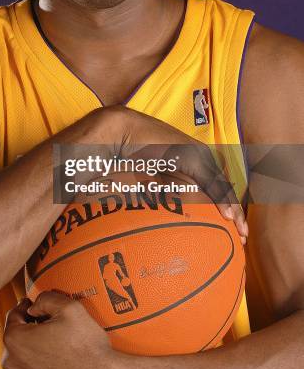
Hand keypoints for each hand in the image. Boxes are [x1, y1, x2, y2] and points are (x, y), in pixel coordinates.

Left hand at [2, 293, 114, 368]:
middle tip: (45, 317)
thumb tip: (35, 304)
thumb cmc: (86, 349)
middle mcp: (12, 361)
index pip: (13, 314)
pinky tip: (54, 350)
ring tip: (52, 334)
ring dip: (33, 340)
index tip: (33, 303)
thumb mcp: (68, 307)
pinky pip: (29, 364)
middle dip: (28, 323)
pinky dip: (38, 355)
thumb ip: (46, 297)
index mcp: (16, 340)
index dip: (24, 305)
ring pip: (22, 349)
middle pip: (16, 333)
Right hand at [109, 107, 248, 243]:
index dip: (227, 207)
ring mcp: (198, 155)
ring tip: (240, 230)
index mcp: (194, 159)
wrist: (126, 132)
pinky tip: (228, 216)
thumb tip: (169, 213)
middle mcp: (200, 156)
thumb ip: (167, 188)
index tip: (233, 229)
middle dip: (236, 213)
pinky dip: (221, 200)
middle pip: (224, 187)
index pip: (216, 186)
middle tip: (243, 236)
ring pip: (222, 186)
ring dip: (233, 210)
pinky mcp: (193, 156)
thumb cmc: (135, 154)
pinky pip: (211, 182)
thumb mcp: (154, 175)